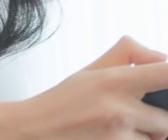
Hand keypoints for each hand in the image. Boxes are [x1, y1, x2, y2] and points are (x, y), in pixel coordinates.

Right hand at [22, 36, 167, 139]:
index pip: (165, 73)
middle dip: (155, 121)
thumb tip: (161, 58)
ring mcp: (117, 135)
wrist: (32, 130)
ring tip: (113, 131)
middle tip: (130, 117)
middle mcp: (119, 109)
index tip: (167, 80)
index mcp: (114, 81)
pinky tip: (108, 138)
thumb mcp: (90, 71)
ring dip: (142, 138)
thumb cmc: (62, 102)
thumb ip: (127, 55)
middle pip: (167, 119)